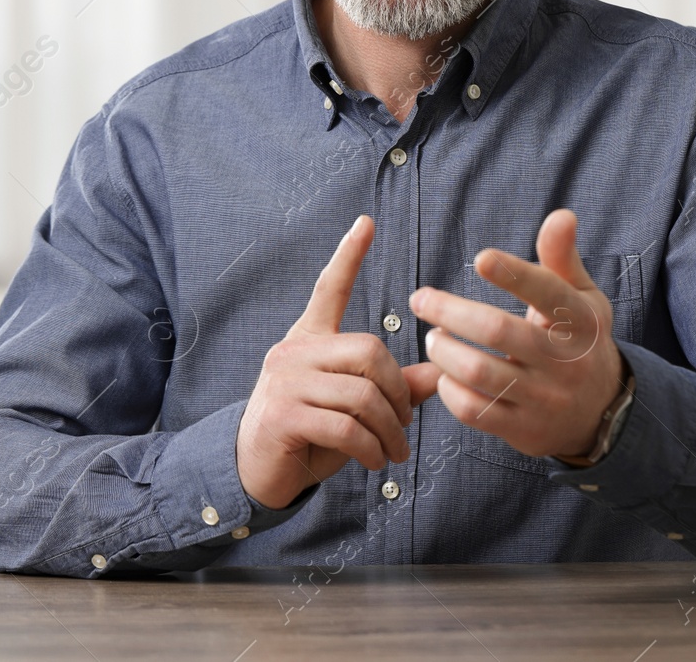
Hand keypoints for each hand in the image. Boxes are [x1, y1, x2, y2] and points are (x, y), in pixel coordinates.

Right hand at [236, 215, 442, 509]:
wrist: (256, 472)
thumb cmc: (308, 435)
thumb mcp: (353, 409)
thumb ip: (392, 388)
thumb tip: (438, 373)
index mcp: (309, 340)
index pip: (327, 288)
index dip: (348, 255)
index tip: (366, 222)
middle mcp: (293, 352)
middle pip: (369, 351)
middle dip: (399, 391)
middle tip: (406, 422)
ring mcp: (284, 382)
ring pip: (361, 395)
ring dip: (389, 430)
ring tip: (396, 451)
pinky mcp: (282, 416)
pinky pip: (344, 427)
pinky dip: (371, 449)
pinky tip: (377, 463)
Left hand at [409, 208, 626, 459]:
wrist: (600, 412)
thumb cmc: (579, 341)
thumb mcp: (582, 297)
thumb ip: (562, 258)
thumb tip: (561, 214)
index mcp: (580, 321)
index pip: (547, 292)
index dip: (513, 274)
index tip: (480, 259)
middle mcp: (564, 361)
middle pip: (497, 331)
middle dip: (449, 311)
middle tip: (421, 299)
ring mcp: (543, 398)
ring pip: (479, 372)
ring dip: (443, 350)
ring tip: (433, 337)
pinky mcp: (523, 429)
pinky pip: (474, 410)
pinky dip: (449, 389)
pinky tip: (444, 373)